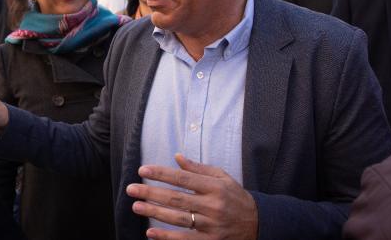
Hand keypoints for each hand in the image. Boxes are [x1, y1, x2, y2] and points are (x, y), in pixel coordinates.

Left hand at [126, 154, 257, 239]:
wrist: (259, 224)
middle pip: (177, 199)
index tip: (143, 170)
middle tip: (131, 189)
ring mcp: (212, 226)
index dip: (162, 174)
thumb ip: (199, 169)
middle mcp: (213, 206)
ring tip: (136, 206)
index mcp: (215, 187)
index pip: (183, 179)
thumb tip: (177, 157)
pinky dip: (167, 237)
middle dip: (151, 193)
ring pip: (179, 219)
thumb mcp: (223, 178)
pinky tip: (151, 232)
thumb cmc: (236, 197)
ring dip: (155, 213)